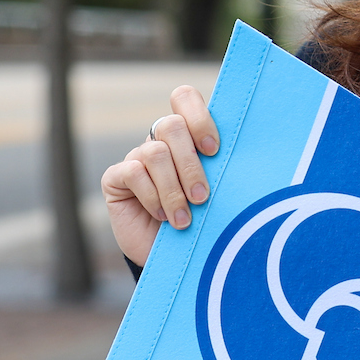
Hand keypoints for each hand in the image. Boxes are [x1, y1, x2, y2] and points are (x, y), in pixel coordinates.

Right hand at [100, 85, 218, 268]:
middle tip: (202, 197)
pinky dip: (152, 196)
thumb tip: (243, 157)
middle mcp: (159, 142)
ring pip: (155, 152)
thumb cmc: (203, 223)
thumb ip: (221, 170)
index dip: (198, 117)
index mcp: (187, 137)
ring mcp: (136, 158)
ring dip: (173, 189)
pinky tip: (162, 216)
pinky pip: (133, 172)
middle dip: (190, 164)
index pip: (184, 99)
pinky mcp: (115, 178)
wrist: (175, 260)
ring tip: (184, 219)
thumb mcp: (218, 195)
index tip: (214, 150)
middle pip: (171, 126)